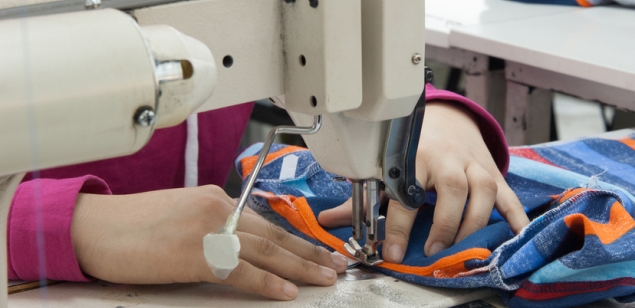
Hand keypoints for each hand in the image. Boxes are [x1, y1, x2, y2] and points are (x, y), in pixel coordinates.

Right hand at [71, 185, 347, 299]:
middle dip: (310, 252)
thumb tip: (241, 244)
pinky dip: (267, 283)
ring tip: (326, 278)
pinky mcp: (196, 254)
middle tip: (337, 265)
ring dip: (301, 267)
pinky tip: (287, 292)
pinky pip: (241, 271)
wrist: (95, 229)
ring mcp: (209, 230)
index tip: (318, 249)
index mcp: (217, 198)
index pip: (267, 221)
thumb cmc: (133, 226)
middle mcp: (219, 209)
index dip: (296, 238)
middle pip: (276, 234)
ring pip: (267, 251)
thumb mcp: (183, 215)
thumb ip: (216, 225)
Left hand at [318, 101, 529, 262]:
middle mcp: (447, 158)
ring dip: (474, 223)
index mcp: (415, 155)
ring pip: (483, 190)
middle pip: (452, 188)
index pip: (406, 193)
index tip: (393, 251)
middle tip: (434, 252)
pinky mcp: (494, 173)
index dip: (398, 225)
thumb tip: (330, 220)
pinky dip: (516, 218)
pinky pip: (509, 196)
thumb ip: (363, 198)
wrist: (448, 119)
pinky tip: (516, 237)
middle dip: (444, 224)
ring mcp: (474, 165)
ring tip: (464, 249)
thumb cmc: (416, 147)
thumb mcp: (387, 168)